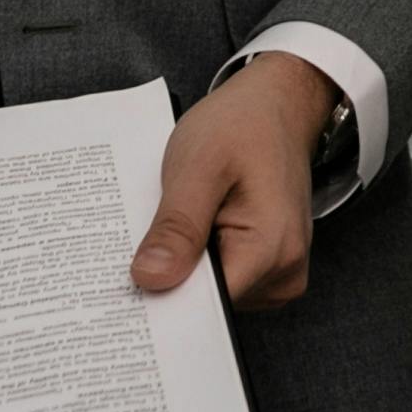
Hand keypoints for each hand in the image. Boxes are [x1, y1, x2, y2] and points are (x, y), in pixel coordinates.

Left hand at [134, 52, 336, 310]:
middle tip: (144, 236)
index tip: (127, 280)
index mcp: (272, 251)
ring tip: (178, 220)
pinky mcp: (270, 267)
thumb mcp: (198, 167)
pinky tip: (191, 228)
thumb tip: (150, 280)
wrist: (277, 104)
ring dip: (185, 265)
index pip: (206, 306)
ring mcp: (280, 273)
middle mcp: (285, 273)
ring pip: (213, 294)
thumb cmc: (242, 125)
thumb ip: (177, 227)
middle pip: (209, 304)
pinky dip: (199, 259)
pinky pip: (224, 279)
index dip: (164, 294)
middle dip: (172, 276)